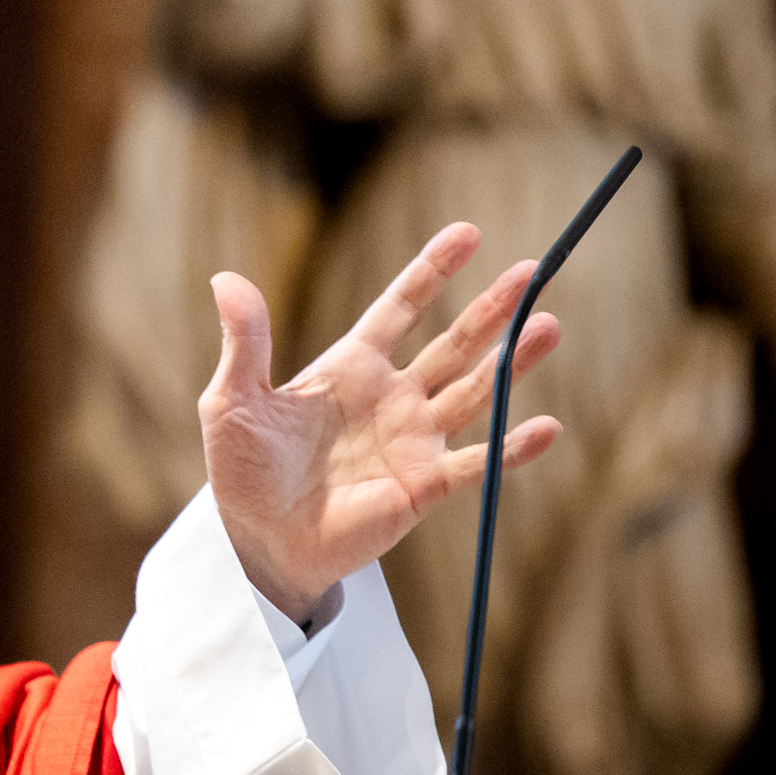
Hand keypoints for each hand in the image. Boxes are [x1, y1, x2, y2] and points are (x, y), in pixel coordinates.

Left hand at [199, 223, 563, 624]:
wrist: (257, 541)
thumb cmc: (242, 470)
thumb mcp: (233, 399)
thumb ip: (244, 342)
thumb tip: (225, 280)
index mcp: (350, 367)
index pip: (400, 308)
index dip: (432, 270)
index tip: (468, 233)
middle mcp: (392, 397)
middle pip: (453, 342)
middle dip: (493, 308)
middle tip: (535, 270)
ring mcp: (413, 441)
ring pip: (475, 392)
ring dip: (513, 361)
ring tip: (550, 326)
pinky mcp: (423, 487)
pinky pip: (476, 464)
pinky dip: (511, 448)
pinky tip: (545, 426)